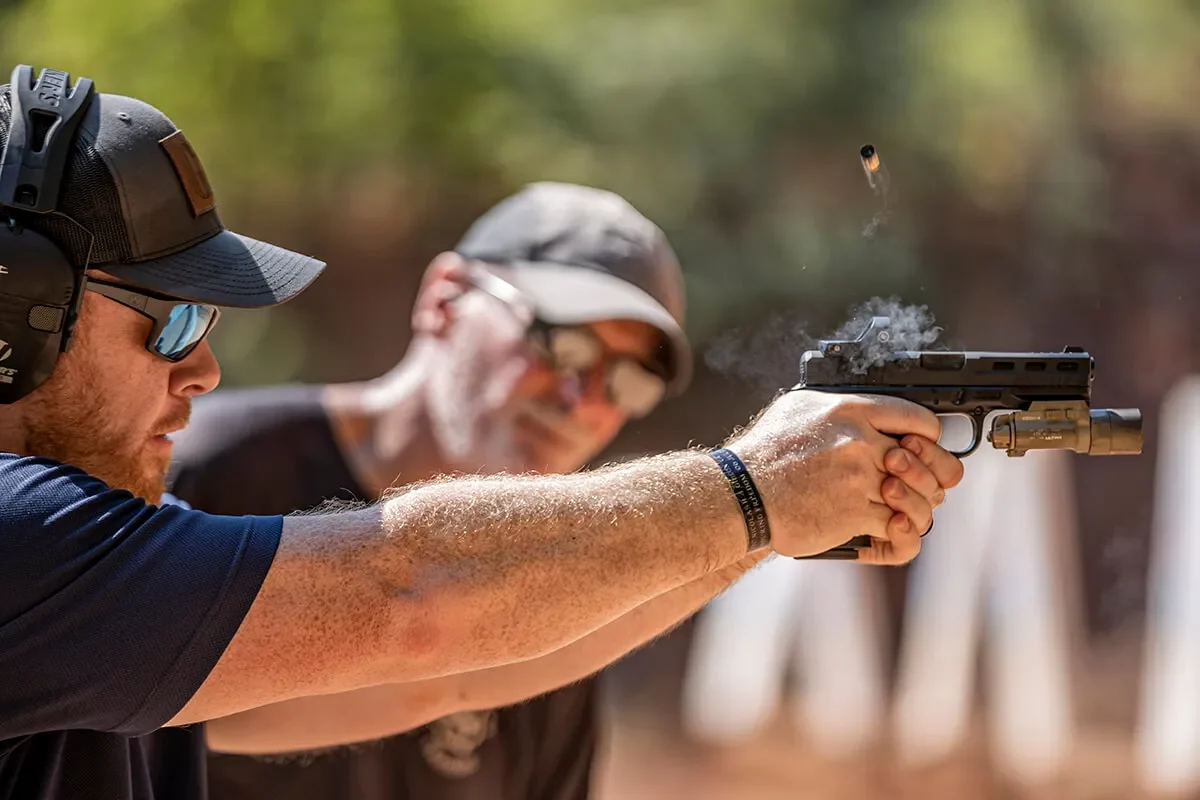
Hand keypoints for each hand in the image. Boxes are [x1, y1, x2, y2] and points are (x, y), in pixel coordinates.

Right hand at [723, 390, 963, 563]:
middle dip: (934, 475)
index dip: (930, 437)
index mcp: (851, 411)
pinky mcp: (856, 512)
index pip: (918, 418)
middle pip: (929, 460)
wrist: (742, 494)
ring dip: (917, 508)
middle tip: (926, 484)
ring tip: (904, 511)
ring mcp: (860, 478)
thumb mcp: (799, 408)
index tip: (925, 447)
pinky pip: (899, 527)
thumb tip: (862, 411)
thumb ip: (837, 407)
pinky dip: (900, 534)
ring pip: (919, 497)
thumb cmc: (764, 453)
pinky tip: (892, 529)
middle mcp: (861, 441)